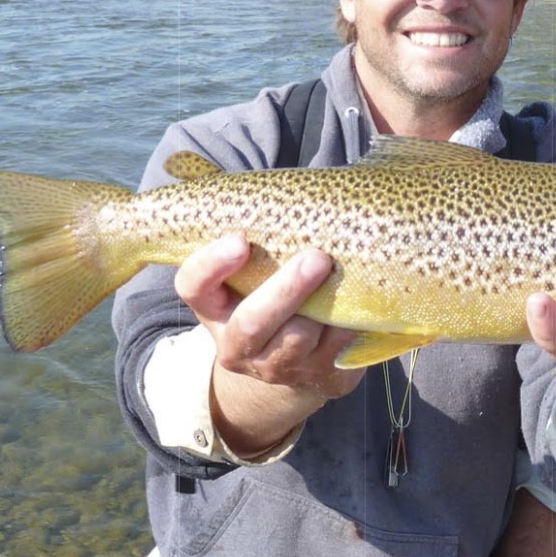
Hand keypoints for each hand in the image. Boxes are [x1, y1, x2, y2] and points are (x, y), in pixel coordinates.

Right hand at [175, 235, 363, 398]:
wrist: (291, 367)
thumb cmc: (268, 300)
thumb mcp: (247, 278)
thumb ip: (252, 244)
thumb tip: (254, 179)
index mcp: (213, 309)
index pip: (194, 287)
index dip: (212, 265)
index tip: (240, 241)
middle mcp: (238, 345)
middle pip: (253, 322)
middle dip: (286, 289)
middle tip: (317, 257)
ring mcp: (278, 367)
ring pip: (300, 338)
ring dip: (325, 305)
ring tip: (344, 274)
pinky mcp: (319, 377)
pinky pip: (339, 348)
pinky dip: (352, 322)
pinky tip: (361, 298)